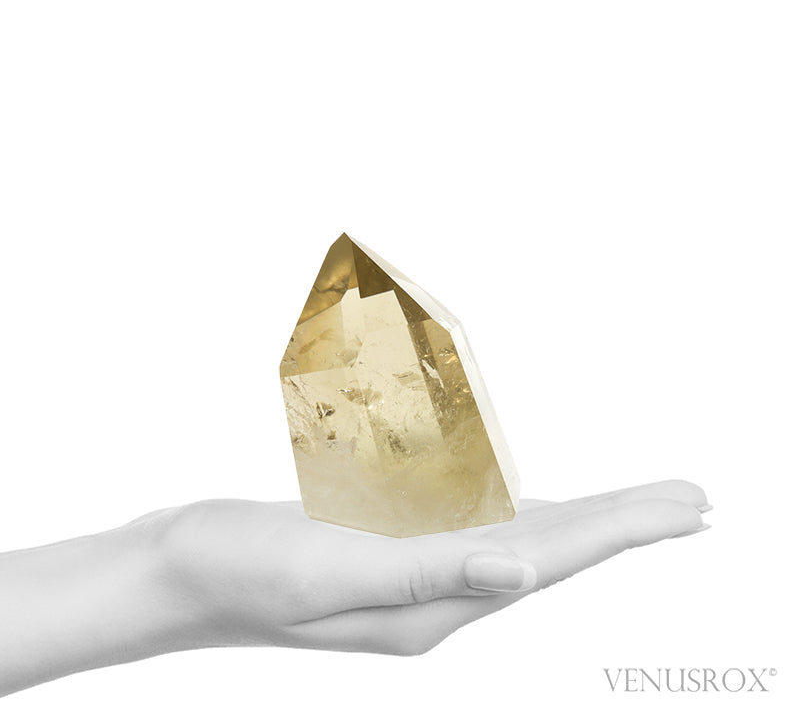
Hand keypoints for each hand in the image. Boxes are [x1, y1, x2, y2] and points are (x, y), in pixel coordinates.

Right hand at [152, 479, 709, 656]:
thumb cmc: (245, 569)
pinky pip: (477, 528)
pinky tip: (543, 509)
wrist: (184, 568)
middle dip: (627, 523)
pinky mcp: (392, 550)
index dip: (625, 528)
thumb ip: (427, 574)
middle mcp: (438, 594)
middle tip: (695, 502)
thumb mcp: (331, 574)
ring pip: (524, 539)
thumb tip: (524, 575)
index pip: (553, 559)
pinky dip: (526, 512)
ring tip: (639, 508)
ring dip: (586, 517)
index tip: (690, 507)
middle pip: (555, 552)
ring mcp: (415, 573)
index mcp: (434, 604)